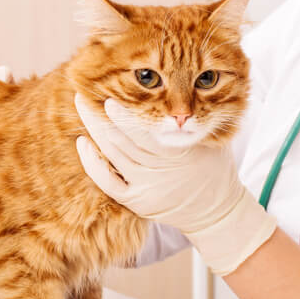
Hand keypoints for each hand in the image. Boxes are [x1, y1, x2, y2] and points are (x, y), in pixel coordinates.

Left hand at [73, 94, 276, 275]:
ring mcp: (146, 188)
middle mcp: (159, 171)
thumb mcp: (214, 141)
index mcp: (180, 154)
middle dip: (101, 116)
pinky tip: (83, 143)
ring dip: (95, 129)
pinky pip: (107, 182)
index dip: (125, 118)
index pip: (146, 133)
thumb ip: (195, 121)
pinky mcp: (136, 201)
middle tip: (84, 94)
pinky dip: (93, 163)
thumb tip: (182, 87)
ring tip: (83, 106)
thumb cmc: (215, 168)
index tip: (109, 100)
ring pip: (113, 155)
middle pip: (123, 140)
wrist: (217, 211)